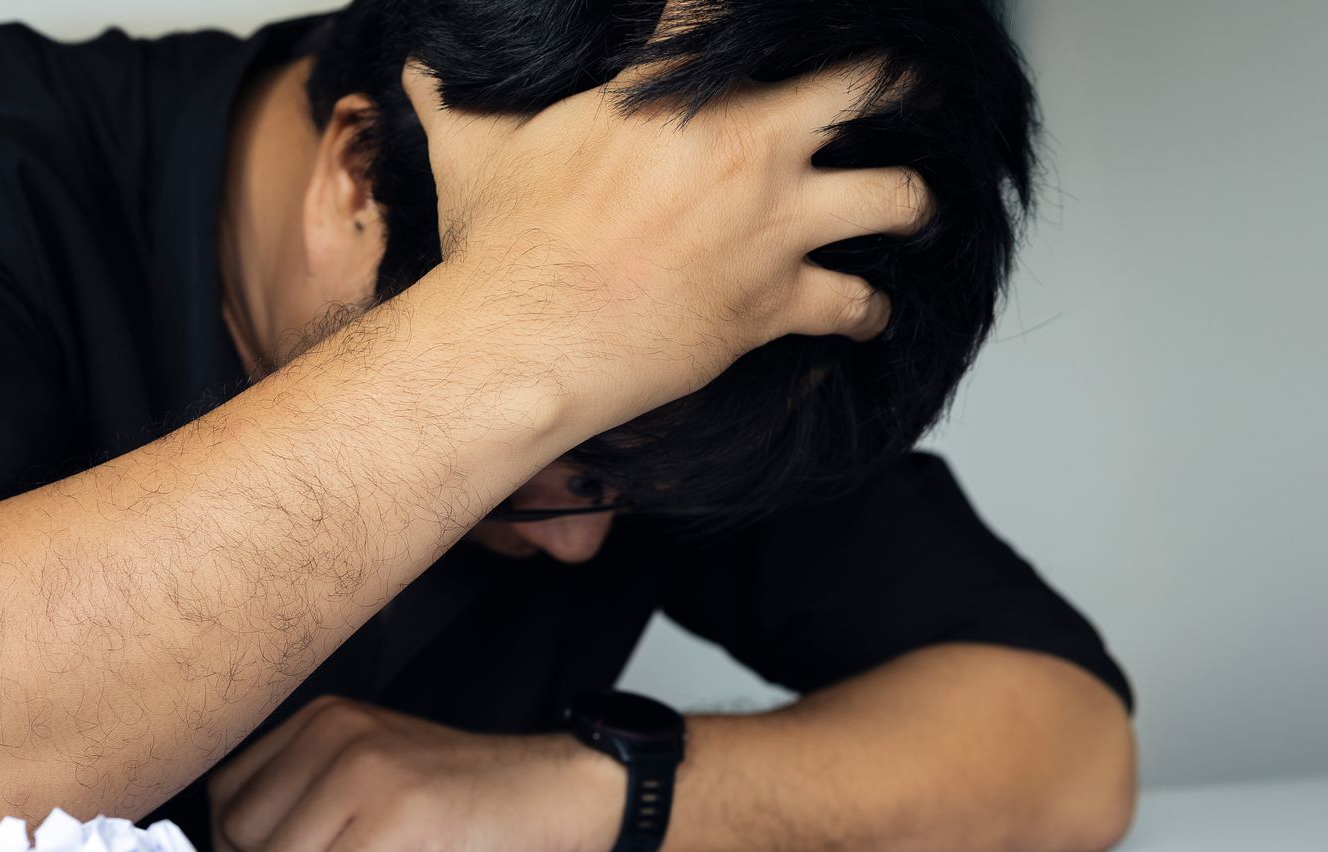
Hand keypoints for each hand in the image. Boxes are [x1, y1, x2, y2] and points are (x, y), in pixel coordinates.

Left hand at [207, 696, 624, 851]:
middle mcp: (331, 731)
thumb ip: (295, 804)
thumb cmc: (458, 804)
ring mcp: (364, 766)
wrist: (555, 796)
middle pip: (242, 840)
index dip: (254, 850)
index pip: (222, 801)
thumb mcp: (362, 781)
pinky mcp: (400, 809)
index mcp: (314, 721)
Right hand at [402, 51, 929, 440]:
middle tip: (893, 85)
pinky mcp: (776, 303)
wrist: (523, 343)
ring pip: (896, 197)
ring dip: (907, 202)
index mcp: (672, 90)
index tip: (781, 16)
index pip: (733, 13)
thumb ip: (456, 96)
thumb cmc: (501, 251)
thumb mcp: (473, 149)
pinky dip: (865, 311)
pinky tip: (867, 313)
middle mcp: (746, 143)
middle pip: (869, 80)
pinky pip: (853, 304)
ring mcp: (773, 225)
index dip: (762, 11)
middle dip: (892, 80)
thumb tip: (417, 67)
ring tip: (909, 207)